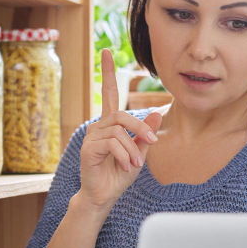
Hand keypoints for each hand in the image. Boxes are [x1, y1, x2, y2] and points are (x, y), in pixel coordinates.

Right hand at [78, 49, 162, 211]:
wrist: (104, 196)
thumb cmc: (119, 175)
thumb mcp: (139, 152)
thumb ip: (146, 133)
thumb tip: (158, 110)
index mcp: (110, 124)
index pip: (109, 93)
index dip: (108, 72)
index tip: (106, 51)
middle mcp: (98, 126)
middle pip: (122, 115)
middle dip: (141, 128)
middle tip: (152, 143)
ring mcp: (91, 136)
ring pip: (119, 131)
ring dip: (133, 148)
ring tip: (135, 164)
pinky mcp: (88, 148)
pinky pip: (112, 144)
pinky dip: (124, 155)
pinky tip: (126, 166)